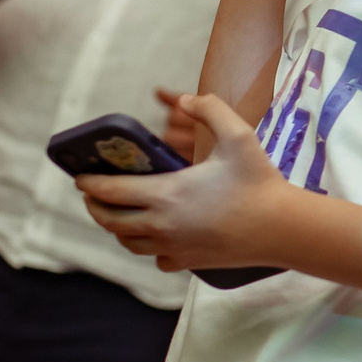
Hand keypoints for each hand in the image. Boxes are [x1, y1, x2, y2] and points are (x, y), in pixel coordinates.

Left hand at [79, 94, 289, 270]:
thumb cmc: (260, 181)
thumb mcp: (238, 134)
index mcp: (166, 193)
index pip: (110, 192)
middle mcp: (162, 225)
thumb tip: (185, 99)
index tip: (80, 176)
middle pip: (110, 221)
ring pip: (128, 243)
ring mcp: (174, 247)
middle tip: (92, 194)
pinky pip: (156, 258)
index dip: (89, 184)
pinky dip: (149, 247)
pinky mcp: (188, 262)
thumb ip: (209, 108)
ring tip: (118, 213)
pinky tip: (157, 235)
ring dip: (117, 227)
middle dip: (94, 206)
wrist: (282, 228)